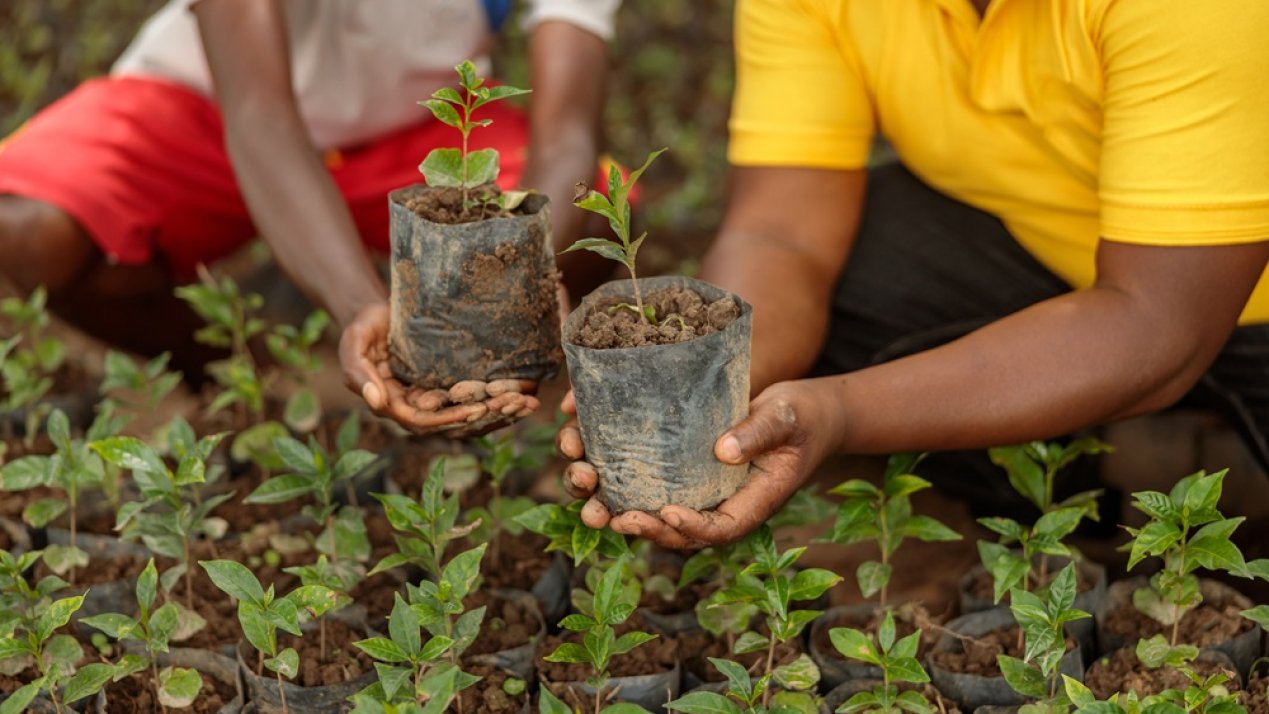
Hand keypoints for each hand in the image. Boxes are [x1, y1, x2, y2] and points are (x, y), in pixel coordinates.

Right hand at [339, 302, 540, 437]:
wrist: (379, 313)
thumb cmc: (364, 327)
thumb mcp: (354, 344)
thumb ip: (359, 374)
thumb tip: (377, 402)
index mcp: (394, 406)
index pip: (425, 422)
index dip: (451, 419)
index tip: (479, 410)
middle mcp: (418, 408)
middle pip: (455, 424)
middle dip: (488, 417)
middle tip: (518, 405)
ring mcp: (436, 399)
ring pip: (472, 416)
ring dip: (501, 412)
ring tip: (529, 403)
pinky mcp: (451, 386)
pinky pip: (478, 400)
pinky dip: (500, 399)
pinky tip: (526, 392)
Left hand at [559, 378, 843, 548]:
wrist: (802, 410)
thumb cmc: (802, 417)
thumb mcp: (787, 420)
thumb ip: (759, 434)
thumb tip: (722, 451)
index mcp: (751, 503)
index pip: (720, 528)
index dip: (691, 528)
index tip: (666, 513)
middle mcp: (720, 502)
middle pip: (678, 530)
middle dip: (642, 527)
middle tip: (611, 518)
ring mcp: (700, 487)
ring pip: (654, 508)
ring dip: (617, 505)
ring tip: (588, 495)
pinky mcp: (684, 467)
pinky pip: (649, 480)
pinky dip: (618, 475)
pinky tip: (589, 454)